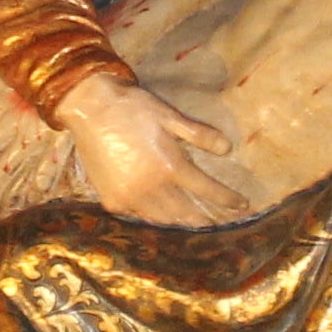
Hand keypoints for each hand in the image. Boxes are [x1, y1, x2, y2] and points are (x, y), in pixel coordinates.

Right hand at [51, 77, 249, 226]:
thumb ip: (200, 135)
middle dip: (206, 219)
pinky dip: (154, 218)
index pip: (207, 191)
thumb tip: (229, 148)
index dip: (228, 199)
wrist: (89, 108)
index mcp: (170, 166)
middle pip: (187, 213)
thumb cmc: (132, 108)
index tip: (243, 205)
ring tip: (194, 223)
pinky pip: (139, 217)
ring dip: (181, 222)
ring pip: (163, 220)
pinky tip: (161, 216)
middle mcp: (151, 189)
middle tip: (222, 223)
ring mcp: (130, 198)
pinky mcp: (112, 200)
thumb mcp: (169, 116)